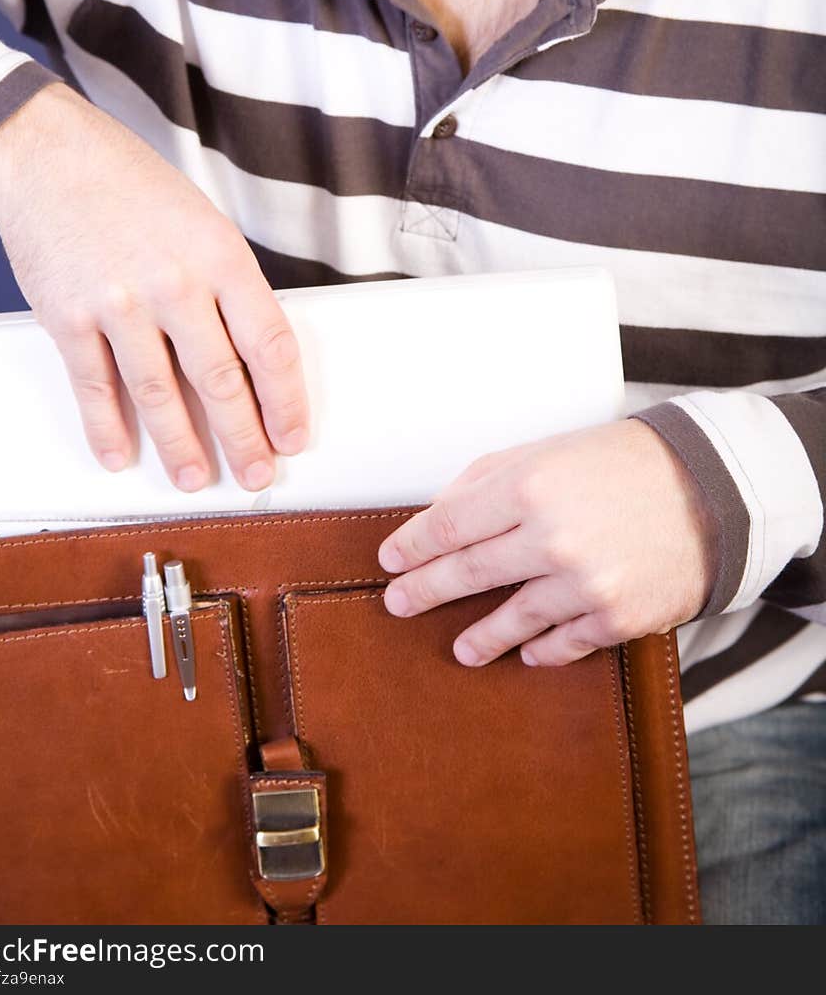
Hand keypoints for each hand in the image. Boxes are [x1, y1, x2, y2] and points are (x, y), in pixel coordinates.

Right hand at [0, 83, 308, 491]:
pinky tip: (120, 454)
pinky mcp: (69, 319)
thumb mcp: (204, 225)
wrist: (50, 155)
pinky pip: (95, 387)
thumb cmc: (133, 186)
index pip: (269, 345)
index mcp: (221, 257)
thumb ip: (228, 289)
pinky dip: (107, 428)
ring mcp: (119, 304)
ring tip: (194, 476)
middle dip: (243, 438)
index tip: (291, 434)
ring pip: (159, 394)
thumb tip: (250, 360)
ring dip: (180, 445)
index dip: (285, 400)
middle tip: (255, 472)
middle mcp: (175, 283)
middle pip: (220, 381)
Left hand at [377, 419, 717, 666]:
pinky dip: (541, 651)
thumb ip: (489, 480)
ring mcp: (584, 584)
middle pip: (467, 574)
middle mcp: (551, 539)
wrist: (713, 490)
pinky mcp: (616, 618)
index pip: (448, 526)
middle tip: (398, 603)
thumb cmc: (623, 462)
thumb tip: (440, 515)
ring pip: (512, 621)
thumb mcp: (547, 450)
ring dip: (480, 638)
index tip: (391, 559)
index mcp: (528, 487)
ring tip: (461, 649)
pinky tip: (527, 654)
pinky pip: (563, 644)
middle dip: (424, 591)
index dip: (412, 546)